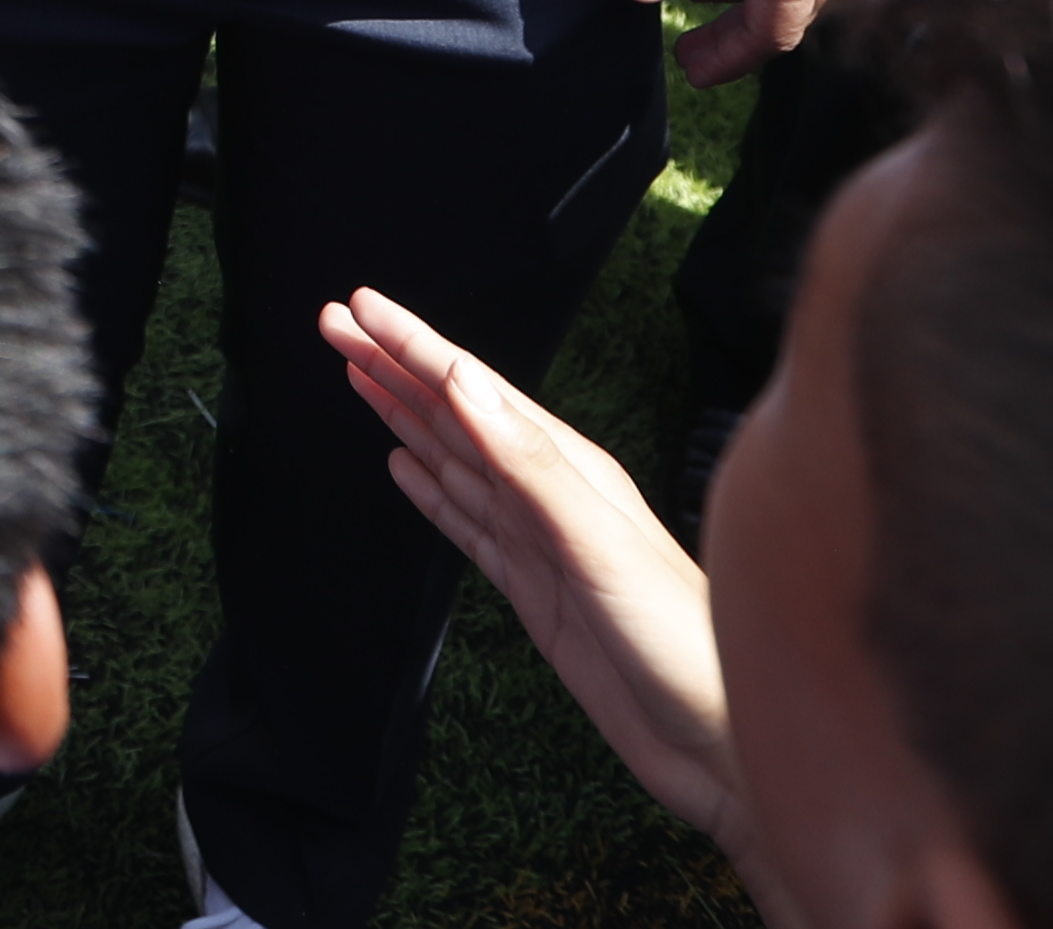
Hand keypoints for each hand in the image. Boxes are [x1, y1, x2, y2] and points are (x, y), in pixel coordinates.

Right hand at [320, 288, 740, 848]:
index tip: (359, 307)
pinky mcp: (531, 589)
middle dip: (393, 365)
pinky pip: (463, 524)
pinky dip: (427, 491)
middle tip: (336, 323)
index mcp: (568, 470)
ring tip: (358, 374)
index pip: (472, 390)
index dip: (413, 345)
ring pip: (451, 459)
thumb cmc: (685, 646)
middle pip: (453, 414)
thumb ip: (532, 466)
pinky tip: (403, 468)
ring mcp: (536, 541)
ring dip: (402, 415)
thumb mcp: (605, 546)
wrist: (717, 745)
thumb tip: (467, 386)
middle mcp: (549, 495)